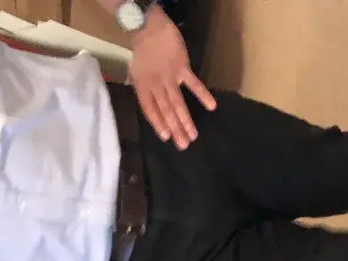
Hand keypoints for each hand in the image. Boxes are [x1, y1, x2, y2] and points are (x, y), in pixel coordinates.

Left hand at [128, 5, 216, 149]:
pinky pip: (193, 84)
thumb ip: (145, 87)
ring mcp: (169, 77)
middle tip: (183, 145)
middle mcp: (156, 85)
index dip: (158, 124)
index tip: (166, 138)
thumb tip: (153, 103)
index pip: (150, 110)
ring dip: (185, 120)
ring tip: (193, 136)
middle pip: (166, 110)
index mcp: (143, 86)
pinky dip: (202, 95)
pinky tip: (211, 106)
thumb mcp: (136, 70)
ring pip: (177, 103)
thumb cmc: (141, 49)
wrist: (147, 27)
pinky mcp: (182, 68)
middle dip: (175, 129)